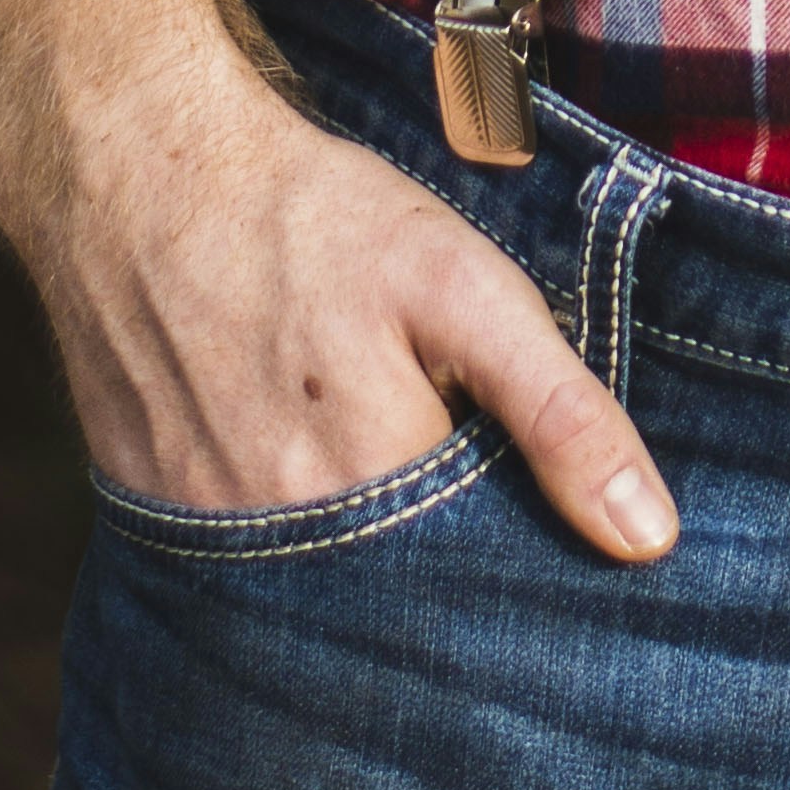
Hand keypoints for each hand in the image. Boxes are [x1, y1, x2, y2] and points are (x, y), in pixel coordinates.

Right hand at [0, 4, 679, 560]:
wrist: (141, 174)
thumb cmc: (314, 222)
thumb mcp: (462, 287)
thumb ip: (557, 411)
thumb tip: (647, 537)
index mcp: (376, 489)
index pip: (484, 594)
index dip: (525, 571)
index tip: (559, 550)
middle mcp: (284, 548)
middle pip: (401, 615)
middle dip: (449, 585)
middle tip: (465, 501)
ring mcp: (206, 547)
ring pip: (322, 607)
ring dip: (367, 580)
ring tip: (388, 496)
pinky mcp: (155, 529)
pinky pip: (240, 586)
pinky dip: (287, 564)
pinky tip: (307, 501)